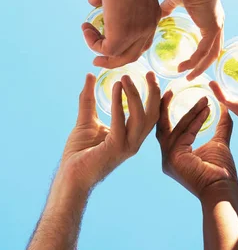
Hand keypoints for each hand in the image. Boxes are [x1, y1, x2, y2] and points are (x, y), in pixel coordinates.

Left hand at [59, 72, 159, 191]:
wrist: (70, 176)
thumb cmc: (79, 152)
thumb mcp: (86, 119)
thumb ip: (88, 99)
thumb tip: (89, 76)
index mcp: (131, 136)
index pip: (151, 115)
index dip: (155, 97)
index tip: (153, 77)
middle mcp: (134, 142)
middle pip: (152, 115)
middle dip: (153, 93)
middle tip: (149, 74)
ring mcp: (127, 146)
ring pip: (141, 118)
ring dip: (134, 95)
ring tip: (125, 78)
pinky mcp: (115, 148)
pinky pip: (120, 123)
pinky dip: (119, 103)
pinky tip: (115, 87)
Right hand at [82, 0, 160, 68]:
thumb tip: (92, 1)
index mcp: (151, 19)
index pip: (142, 42)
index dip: (126, 46)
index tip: (109, 42)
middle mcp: (148, 29)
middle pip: (133, 55)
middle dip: (114, 60)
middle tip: (97, 60)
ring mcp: (136, 34)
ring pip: (119, 57)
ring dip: (100, 52)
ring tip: (87, 34)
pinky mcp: (122, 36)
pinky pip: (105, 50)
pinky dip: (93, 43)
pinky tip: (86, 28)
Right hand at [156, 92, 236, 198]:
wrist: (223, 189)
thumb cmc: (221, 172)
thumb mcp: (219, 143)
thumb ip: (221, 126)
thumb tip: (225, 107)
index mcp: (175, 155)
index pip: (171, 129)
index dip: (175, 112)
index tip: (181, 96)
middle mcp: (167, 157)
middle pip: (163, 126)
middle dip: (165, 107)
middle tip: (171, 90)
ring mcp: (167, 159)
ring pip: (176, 128)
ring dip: (191, 112)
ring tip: (204, 100)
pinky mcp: (173, 158)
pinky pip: (183, 134)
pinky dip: (195, 120)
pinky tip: (206, 110)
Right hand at [160, 0, 223, 79]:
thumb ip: (168, 6)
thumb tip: (158, 12)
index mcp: (210, 16)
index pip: (210, 39)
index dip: (202, 52)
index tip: (191, 61)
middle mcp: (216, 23)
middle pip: (213, 51)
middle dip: (202, 65)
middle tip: (190, 75)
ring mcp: (216, 26)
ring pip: (210, 55)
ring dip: (198, 68)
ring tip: (186, 76)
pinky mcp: (211, 29)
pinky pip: (204, 51)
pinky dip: (195, 62)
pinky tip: (185, 68)